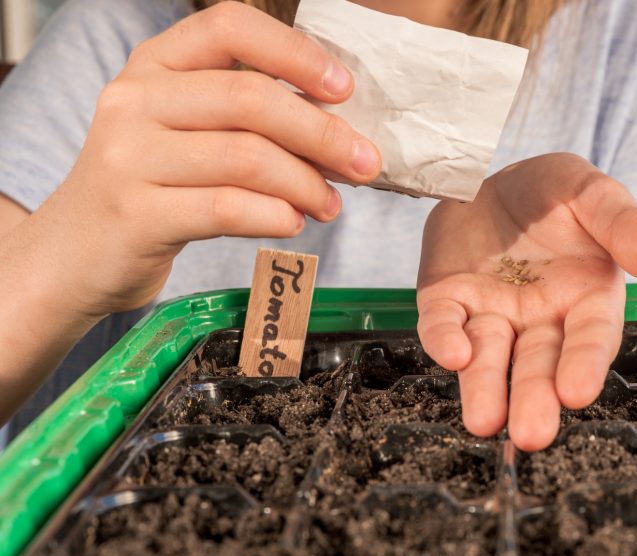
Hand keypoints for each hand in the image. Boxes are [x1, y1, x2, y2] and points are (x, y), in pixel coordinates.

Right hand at [31, 2, 380, 317]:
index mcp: (156, 64)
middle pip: (251, 100)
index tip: (343, 90)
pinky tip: (293, 221)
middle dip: (323, 134)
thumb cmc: (153, 186)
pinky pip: (226, 208)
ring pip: (247, 158)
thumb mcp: (187, 130)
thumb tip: (342, 131)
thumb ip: (247, 117)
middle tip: (365, 164)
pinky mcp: (136, 213)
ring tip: (330, 204)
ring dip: (307, 183)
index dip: (295, 53)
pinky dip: (274, 215)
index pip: (230, 26)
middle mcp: (135, 99)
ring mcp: (129, 156)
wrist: (76, 252)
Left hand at [417, 153, 636, 449]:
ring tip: (484, 421)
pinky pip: (444, 325)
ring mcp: (492, 314)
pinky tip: (452, 353)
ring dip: (485, 389)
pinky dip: (445, 340)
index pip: (590, 337)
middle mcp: (540, 318)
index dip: (584, 364)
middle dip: (535, 398)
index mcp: (587, 297)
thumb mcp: (592, 192)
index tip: (578, 393)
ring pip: (489, 359)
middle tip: (531, 434)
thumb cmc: (554, 193)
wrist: (492, 177)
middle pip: (539, 364)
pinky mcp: (447, 302)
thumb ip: (622, 220)